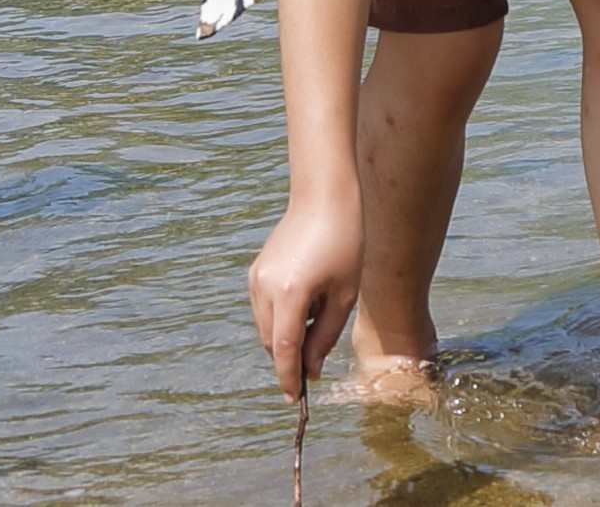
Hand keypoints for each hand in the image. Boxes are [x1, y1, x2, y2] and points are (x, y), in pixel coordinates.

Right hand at [246, 189, 362, 400]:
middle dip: (290, 360)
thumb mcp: (343, 296)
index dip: (289, 379)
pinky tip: (306, 305)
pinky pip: (264, 309)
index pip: (285, 351)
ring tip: (318, 321)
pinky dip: (280, 321)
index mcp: (289, 295)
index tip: (295, 400)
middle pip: (272, 343)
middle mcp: (265, 288)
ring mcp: (256, 278)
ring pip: (265, 328)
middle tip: (316, 366)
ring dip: (285, 340)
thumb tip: (311, 369)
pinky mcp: (256, 271)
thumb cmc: (344, 244)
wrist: (323, 198)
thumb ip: (325, 336)